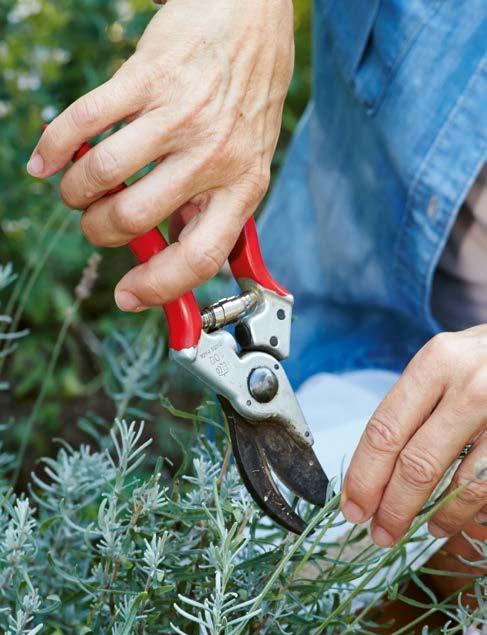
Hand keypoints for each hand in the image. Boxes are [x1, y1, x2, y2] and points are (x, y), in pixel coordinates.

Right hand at [27, 0, 293, 310]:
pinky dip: (53, 147)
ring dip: (75, 192)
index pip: (199, 257)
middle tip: (97, 223)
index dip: (158, 288)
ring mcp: (179, 114)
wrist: (253, 17)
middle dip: (100, 232)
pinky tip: (46, 160)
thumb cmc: (249, 97)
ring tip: (78, 189)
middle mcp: (213, 154)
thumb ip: (214, 210)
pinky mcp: (147, 77)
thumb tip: (171, 256)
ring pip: (102, 175)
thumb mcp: (251, 163)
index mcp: (243, 186)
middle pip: (134, 220)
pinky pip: (84, 122)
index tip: (127, 297)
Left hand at [341, 326, 486, 546]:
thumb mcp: (448, 362)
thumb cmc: (486, 359)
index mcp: (436, 363)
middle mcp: (468, 385)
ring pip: (453, 481)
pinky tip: (443, 522)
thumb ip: (416, 401)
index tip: (351, 504)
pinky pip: (484, 486)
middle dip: (388, 505)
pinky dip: (459, 512)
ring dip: (423, 515)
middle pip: (414, 461)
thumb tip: (376, 461)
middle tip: (375, 532)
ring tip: (401, 531)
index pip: (385, 429)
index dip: (364, 474)